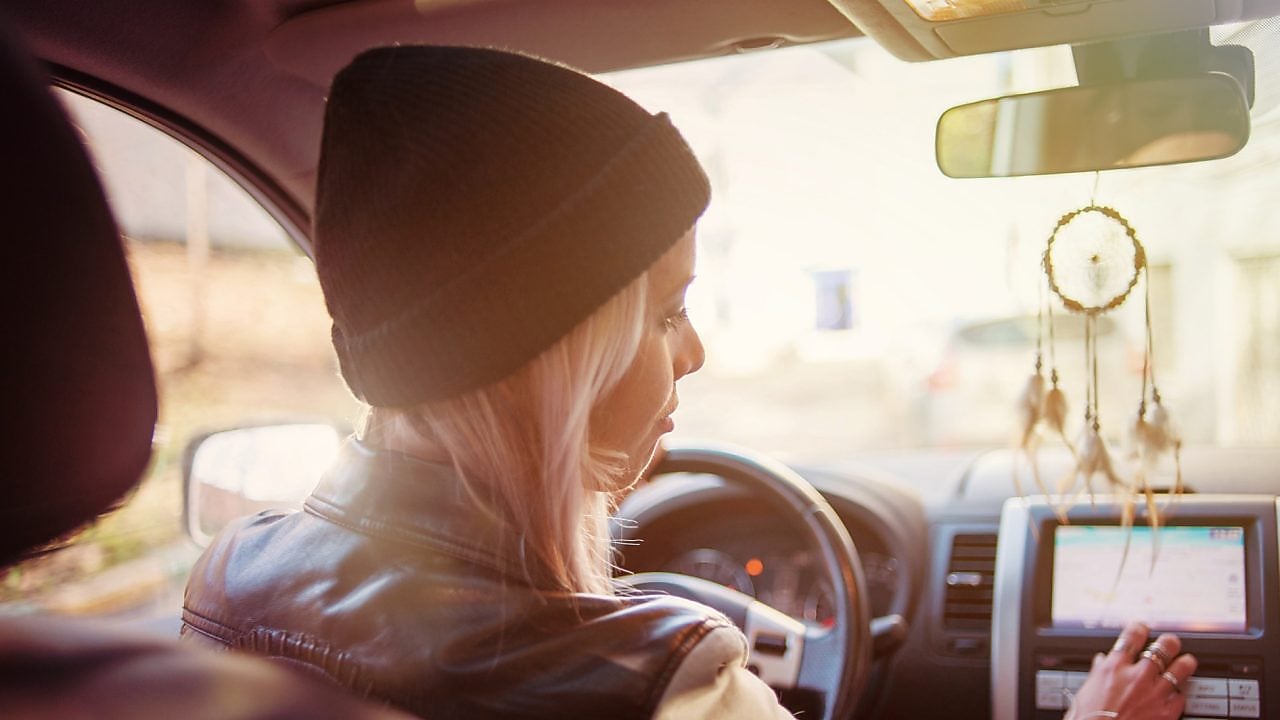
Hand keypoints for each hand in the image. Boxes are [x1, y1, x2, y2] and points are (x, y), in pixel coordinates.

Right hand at [1066, 621, 1196, 719]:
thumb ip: (1098, 672)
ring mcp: (1155, 693)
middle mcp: (1137, 676)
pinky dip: (1179, 695)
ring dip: (1184, 663)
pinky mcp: (1167, 712)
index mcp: (1114, 667)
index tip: (1143, 627)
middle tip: (1170, 643)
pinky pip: (1181, 697)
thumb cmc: (1089, 717)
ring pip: (1180, 669)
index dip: (1140, 627)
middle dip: (1168, 643)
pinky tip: (1178, 694)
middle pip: (1162, 648)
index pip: (1132, 635)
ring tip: (1186, 661)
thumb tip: (1101, 661)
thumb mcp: (1087, 690)